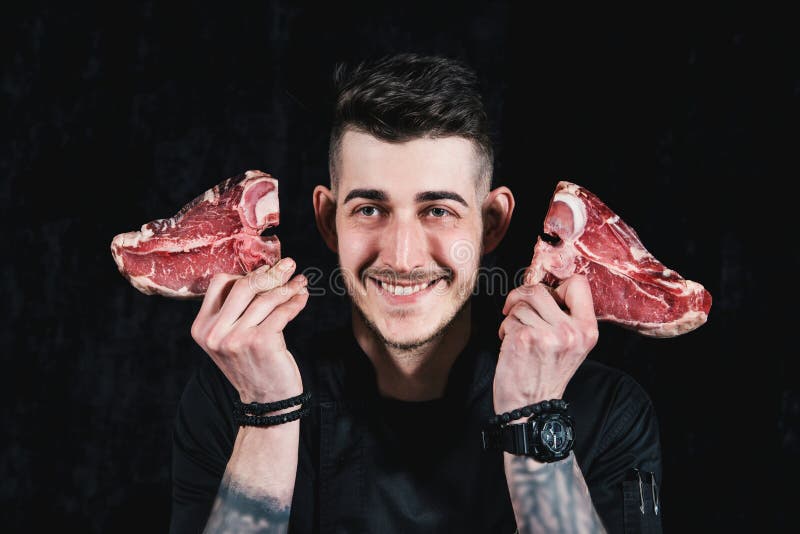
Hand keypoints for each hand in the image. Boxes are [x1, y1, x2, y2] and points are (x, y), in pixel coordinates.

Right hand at [190, 257, 308, 402]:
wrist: (266, 403)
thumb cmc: (253, 365)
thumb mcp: (233, 337)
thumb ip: (237, 309)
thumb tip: (264, 271)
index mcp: (202, 327)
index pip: (221, 284)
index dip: (246, 273)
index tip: (267, 270)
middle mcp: (215, 333)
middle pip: (244, 285)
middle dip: (271, 273)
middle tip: (289, 264)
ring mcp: (236, 338)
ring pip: (266, 298)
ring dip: (288, 287)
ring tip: (301, 282)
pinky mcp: (260, 342)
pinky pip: (282, 312)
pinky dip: (296, 302)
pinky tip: (302, 297)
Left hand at [493, 274, 598, 414]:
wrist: (531, 408)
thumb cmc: (546, 375)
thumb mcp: (571, 345)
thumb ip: (566, 317)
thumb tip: (545, 286)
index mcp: (588, 330)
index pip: (579, 283)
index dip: (556, 286)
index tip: (545, 297)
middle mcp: (571, 331)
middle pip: (539, 290)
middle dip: (521, 299)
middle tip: (516, 311)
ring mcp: (548, 335)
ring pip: (520, 304)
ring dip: (512, 317)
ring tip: (518, 336)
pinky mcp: (525, 339)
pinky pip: (509, 319)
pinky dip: (504, 329)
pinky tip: (511, 345)